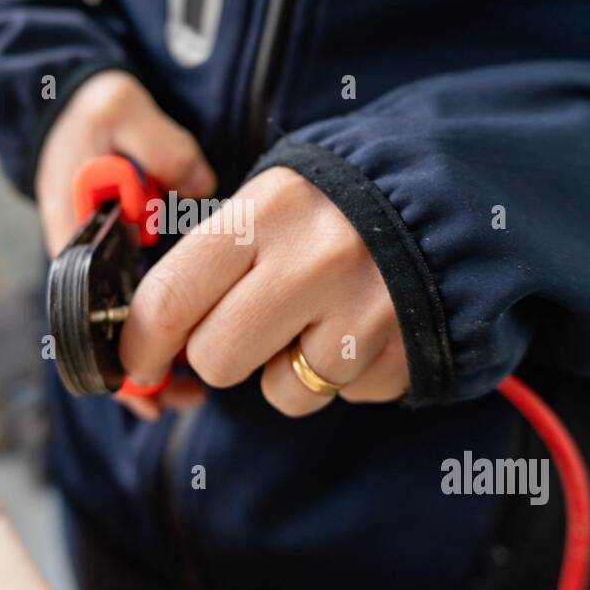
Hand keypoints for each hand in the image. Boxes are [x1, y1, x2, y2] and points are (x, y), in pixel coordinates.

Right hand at [35, 69, 215, 417]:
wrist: (71, 110)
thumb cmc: (92, 113)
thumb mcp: (119, 108)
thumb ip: (160, 143)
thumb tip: (198, 185)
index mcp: (74, 235)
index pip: (86, 311)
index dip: (115, 354)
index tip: (144, 383)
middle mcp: (85, 261)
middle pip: (106, 334)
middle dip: (141, 373)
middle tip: (182, 398)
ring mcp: (105, 266)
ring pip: (128, 330)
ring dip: (157, 362)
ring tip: (191, 391)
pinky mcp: (126, 261)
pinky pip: (147, 310)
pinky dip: (169, 335)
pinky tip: (193, 361)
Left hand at [120, 166, 407, 417]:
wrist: (452, 194)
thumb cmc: (335, 203)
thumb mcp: (270, 199)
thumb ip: (211, 257)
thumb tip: (147, 334)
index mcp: (264, 212)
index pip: (168, 300)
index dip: (139, 344)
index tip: (137, 360)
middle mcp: (313, 262)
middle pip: (216, 359)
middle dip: (219, 351)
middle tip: (245, 324)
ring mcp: (365, 312)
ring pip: (280, 391)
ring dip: (287, 368)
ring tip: (319, 315)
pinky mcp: (404, 354)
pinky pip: (341, 394)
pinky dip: (343, 371)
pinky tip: (363, 323)